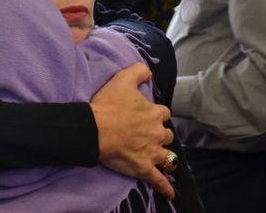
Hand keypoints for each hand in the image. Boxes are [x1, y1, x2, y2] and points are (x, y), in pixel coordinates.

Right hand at [90, 63, 175, 198]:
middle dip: (160, 135)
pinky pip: (158, 180)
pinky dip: (165, 187)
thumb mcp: (122, 79)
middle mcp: (157, 133)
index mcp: (154, 113)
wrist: (95, 129)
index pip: (163, 113)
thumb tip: (149, 72)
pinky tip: (170, 194)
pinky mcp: (144, 168)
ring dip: (164, 156)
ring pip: (166, 156)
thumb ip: (138, 71)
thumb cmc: (108, 105)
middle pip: (166, 135)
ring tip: (160, 157)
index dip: (156, 114)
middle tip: (149, 135)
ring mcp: (152, 152)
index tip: (148, 115)